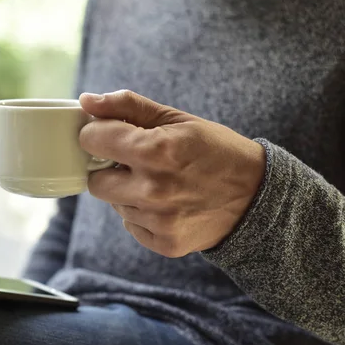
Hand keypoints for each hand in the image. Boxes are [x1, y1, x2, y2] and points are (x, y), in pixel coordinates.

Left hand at [79, 90, 265, 256]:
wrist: (258, 196)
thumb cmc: (215, 150)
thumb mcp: (176, 119)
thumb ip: (127, 106)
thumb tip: (86, 101)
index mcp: (155, 151)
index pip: (91, 140)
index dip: (98, 134)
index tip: (111, 135)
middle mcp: (153, 190)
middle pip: (94, 181)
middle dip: (108, 169)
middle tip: (134, 163)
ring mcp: (160, 221)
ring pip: (114, 204)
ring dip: (127, 192)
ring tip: (159, 183)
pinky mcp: (165, 243)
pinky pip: (131, 225)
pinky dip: (141, 214)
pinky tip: (167, 204)